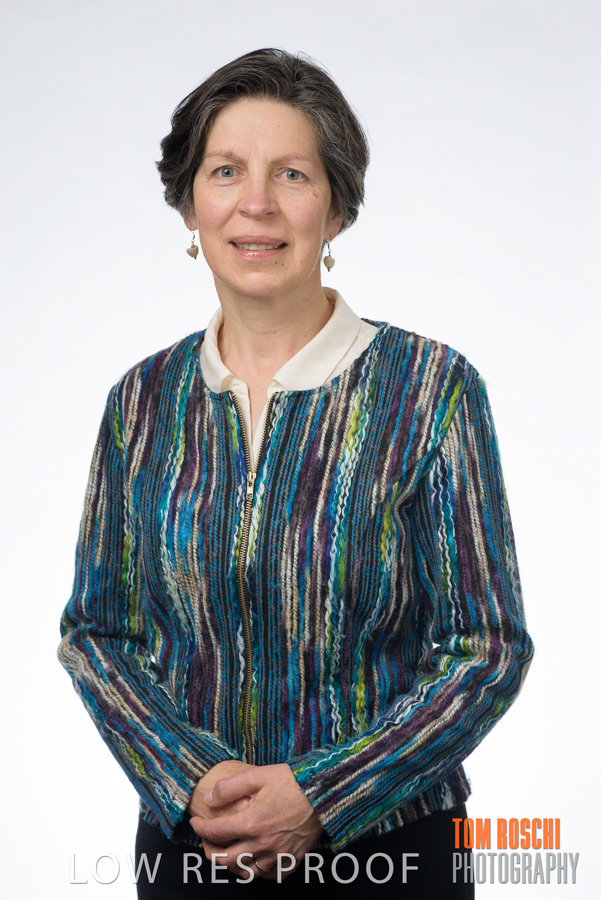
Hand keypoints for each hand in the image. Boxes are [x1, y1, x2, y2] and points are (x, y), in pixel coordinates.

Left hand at [189, 764, 322, 880]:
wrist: (324, 792)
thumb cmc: (292, 781)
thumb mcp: (258, 775)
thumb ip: (230, 787)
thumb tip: (209, 799)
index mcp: (251, 822)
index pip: (215, 832)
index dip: (200, 828)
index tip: (196, 822)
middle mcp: (262, 844)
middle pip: (225, 859)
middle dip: (210, 851)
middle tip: (207, 842)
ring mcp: (278, 854)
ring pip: (246, 872)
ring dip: (232, 866)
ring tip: (227, 854)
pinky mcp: (292, 859)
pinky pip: (270, 875)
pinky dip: (258, 871)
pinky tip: (254, 861)